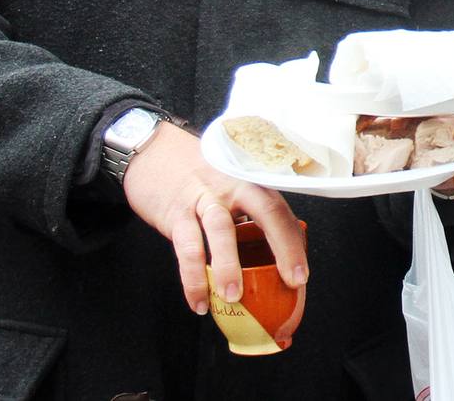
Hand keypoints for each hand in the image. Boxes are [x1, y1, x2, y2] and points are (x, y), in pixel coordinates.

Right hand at [123, 124, 306, 331]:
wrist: (153, 153)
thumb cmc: (199, 177)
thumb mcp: (230, 187)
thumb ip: (249, 214)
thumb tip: (271, 257)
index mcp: (251, 183)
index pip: (281, 210)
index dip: (293, 242)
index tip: (300, 275)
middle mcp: (234, 186)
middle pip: (266, 211)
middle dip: (283, 248)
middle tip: (291, 281)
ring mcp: (204, 197)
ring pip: (222, 230)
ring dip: (229, 266)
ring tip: (233, 297)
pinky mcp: (176, 213)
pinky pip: (186, 248)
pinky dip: (193, 278)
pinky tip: (198, 301)